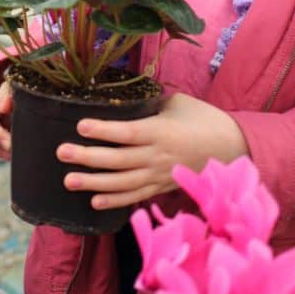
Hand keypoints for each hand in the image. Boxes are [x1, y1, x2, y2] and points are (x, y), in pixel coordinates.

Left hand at [57, 93, 247, 209]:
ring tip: (68, 180)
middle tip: (61, 152)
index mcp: (162, 132)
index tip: (80, 126)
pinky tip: (94, 201)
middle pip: (119, 160)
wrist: (233, 149)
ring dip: (94, 183)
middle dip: (88, 157)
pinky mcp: (161, 188)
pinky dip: (115, 201)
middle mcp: (158, 157)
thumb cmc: (203, 119)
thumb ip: (151, 100)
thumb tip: (123, 92)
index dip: (103, 130)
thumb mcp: (178, 102)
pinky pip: (135, 197)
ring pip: (123, 183)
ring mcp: (159, 176)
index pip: (128, 132)